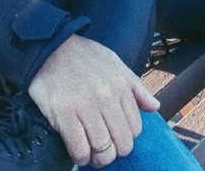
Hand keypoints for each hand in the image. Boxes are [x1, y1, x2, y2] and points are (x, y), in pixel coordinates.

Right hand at [28, 34, 158, 166]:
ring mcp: (84, 107)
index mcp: (120, 86)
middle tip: (104, 149)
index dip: (126, 137)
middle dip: (114, 152)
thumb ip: (136, 87)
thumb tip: (154, 106)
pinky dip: (81, 157)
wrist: (50, 46)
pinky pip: (79, 149)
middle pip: (121, 143)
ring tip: (91, 153)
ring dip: (98, 158)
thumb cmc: (83, 56)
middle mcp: (106, 97)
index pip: (135, 128)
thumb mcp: (114, 63)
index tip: (115, 136)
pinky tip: (78, 152)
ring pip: (102, 150)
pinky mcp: (64, 114)